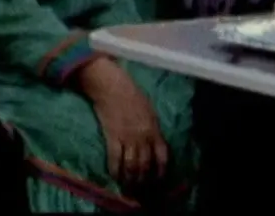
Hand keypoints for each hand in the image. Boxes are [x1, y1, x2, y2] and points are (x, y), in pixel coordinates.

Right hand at [78, 59, 168, 187]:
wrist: (113, 87)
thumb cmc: (132, 95)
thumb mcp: (149, 111)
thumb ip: (152, 128)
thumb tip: (154, 143)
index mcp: (154, 129)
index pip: (162, 155)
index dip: (161, 170)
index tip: (158, 178)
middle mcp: (143, 137)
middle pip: (145, 164)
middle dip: (143, 178)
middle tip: (140, 186)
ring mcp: (127, 138)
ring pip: (131, 166)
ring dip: (130, 178)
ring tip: (128, 185)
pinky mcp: (112, 138)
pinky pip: (114, 160)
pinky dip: (115, 171)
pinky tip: (114, 177)